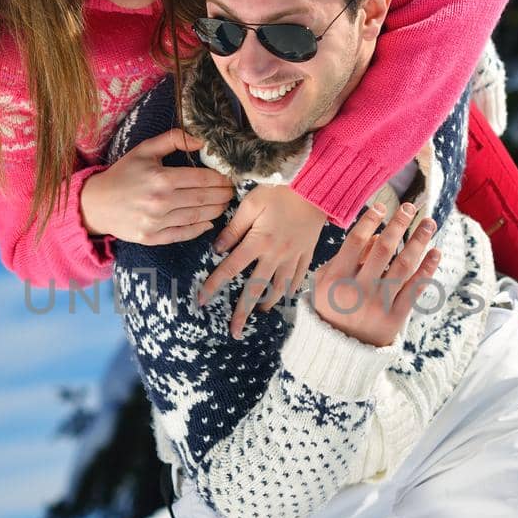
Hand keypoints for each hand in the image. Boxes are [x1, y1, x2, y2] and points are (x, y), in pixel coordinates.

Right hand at [79, 129, 234, 244]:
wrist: (96, 204)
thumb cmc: (123, 174)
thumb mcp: (145, 150)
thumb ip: (173, 139)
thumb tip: (202, 138)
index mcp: (161, 178)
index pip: (202, 179)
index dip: (221, 179)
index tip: (229, 178)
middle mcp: (160, 202)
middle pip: (204, 199)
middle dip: (223, 195)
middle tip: (231, 192)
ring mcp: (156, 222)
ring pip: (198, 217)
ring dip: (216, 211)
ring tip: (224, 204)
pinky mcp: (152, 238)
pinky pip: (183, 234)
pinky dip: (200, 229)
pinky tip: (208, 223)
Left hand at [198, 185, 328, 339]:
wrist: (316, 186)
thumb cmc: (280, 190)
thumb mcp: (250, 204)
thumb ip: (233, 229)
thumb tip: (217, 249)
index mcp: (258, 242)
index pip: (230, 269)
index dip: (214, 285)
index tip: (202, 301)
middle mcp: (276, 255)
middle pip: (256, 289)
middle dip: (243, 312)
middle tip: (234, 331)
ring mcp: (294, 256)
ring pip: (279, 288)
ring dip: (268, 303)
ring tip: (259, 313)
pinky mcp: (308, 253)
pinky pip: (299, 278)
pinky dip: (291, 290)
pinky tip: (285, 296)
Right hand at [312, 201, 439, 346]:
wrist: (338, 350)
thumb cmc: (331, 307)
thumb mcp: (325, 282)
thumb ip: (346, 258)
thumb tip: (378, 235)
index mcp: (336, 278)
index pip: (356, 241)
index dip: (370, 220)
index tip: (382, 206)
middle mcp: (357, 290)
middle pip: (384, 249)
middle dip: (398, 224)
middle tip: (409, 207)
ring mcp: (378, 304)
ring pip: (404, 265)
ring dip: (419, 241)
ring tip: (428, 224)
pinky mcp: (394, 317)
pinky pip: (415, 288)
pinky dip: (427, 269)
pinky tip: (435, 252)